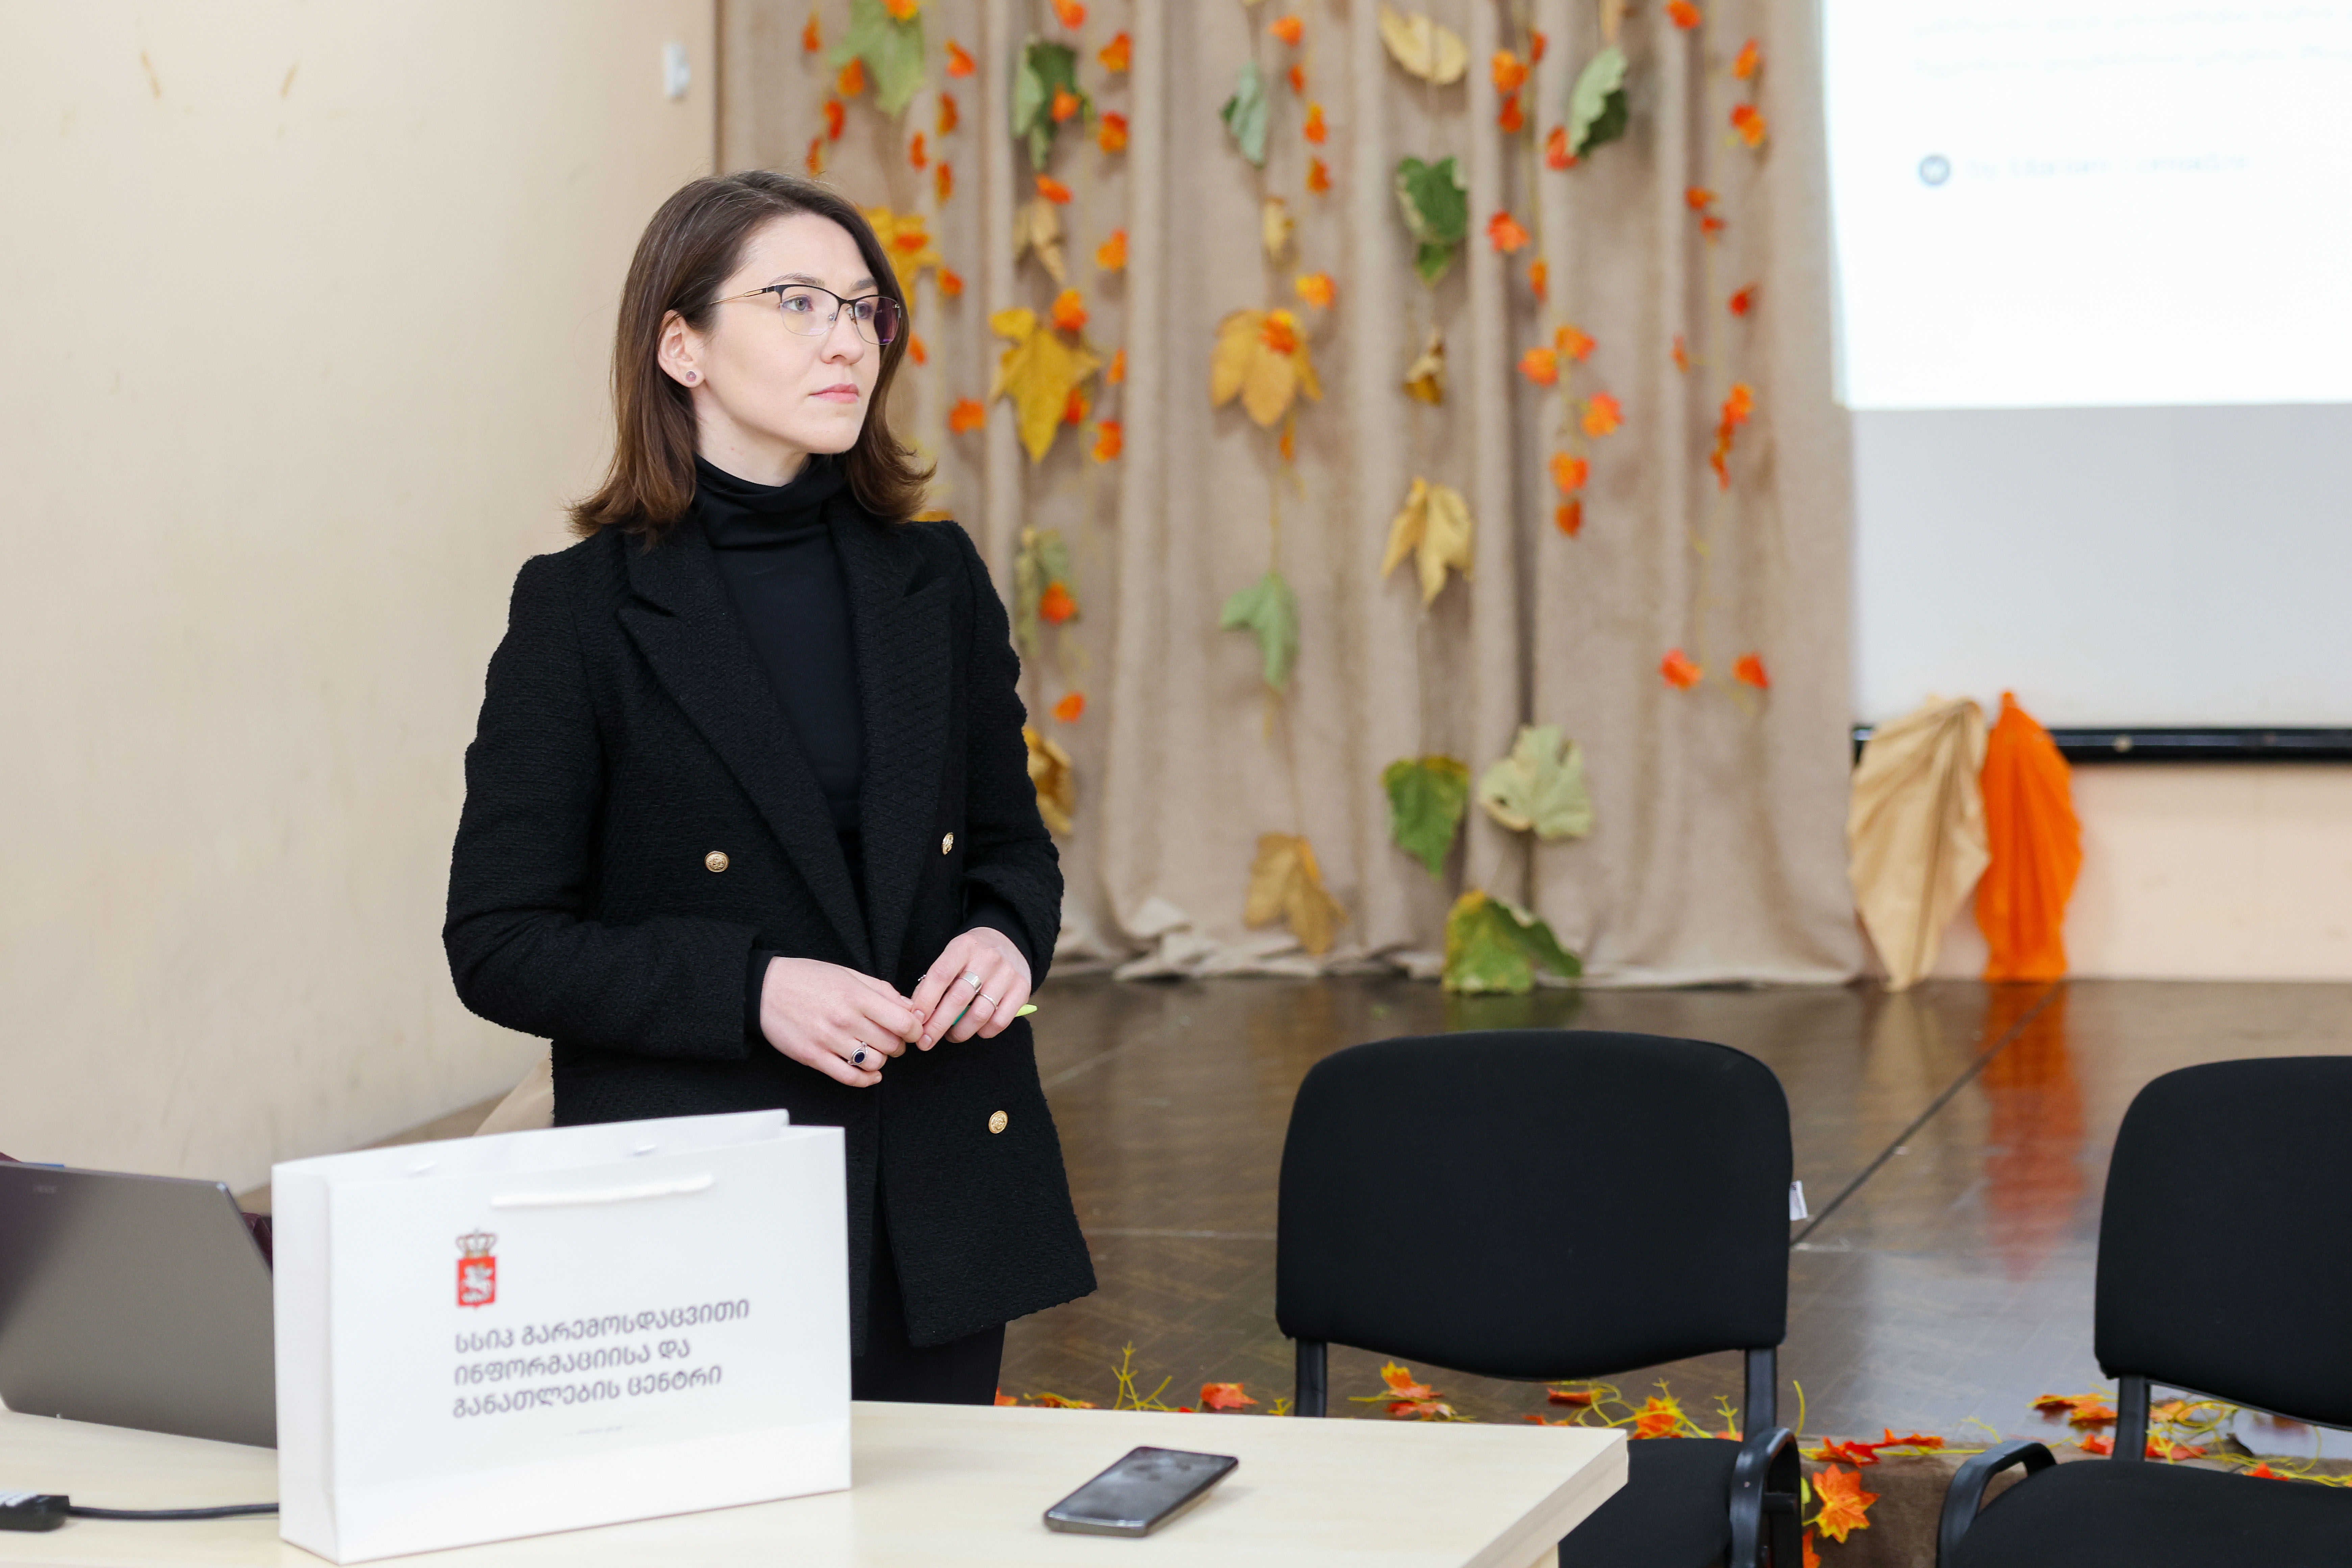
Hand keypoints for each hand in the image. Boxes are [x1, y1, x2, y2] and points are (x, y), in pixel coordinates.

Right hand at [757, 957, 922, 1087]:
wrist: (765, 989)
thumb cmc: (807, 978)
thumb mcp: (848, 974)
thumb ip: (881, 990)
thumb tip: (909, 1007)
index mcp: (856, 996)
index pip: (904, 1022)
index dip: (915, 1029)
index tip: (912, 1029)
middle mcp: (844, 1019)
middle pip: (892, 1045)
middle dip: (899, 1044)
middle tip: (892, 1038)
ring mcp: (828, 1040)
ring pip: (874, 1062)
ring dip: (881, 1060)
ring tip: (874, 1049)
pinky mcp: (813, 1057)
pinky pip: (850, 1078)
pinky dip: (866, 1079)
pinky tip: (870, 1072)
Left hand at [909, 927, 1031, 1048]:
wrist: (1008, 941)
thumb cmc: (971, 956)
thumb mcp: (952, 956)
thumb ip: (934, 981)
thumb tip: (917, 1013)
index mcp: (964, 946)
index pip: (940, 975)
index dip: (925, 1000)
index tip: (915, 1020)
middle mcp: (987, 958)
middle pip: (959, 998)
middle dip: (938, 1024)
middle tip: (925, 1041)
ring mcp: (1007, 974)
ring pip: (980, 1013)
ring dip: (960, 1032)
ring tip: (950, 1036)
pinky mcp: (1022, 989)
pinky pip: (1000, 1021)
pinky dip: (984, 1032)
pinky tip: (976, 1031)